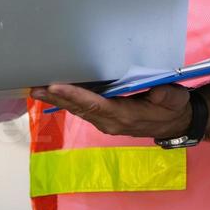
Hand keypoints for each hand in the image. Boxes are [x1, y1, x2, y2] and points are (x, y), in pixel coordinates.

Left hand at [30, 83, 191, 138]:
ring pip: (78, 110)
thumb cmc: (173, 107)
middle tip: (35, 87)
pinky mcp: (104, 118)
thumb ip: (165, 95)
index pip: (95, 105)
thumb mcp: (174, 99)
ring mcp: (105, 122)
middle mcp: (110, 122)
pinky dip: (66, 100)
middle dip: (57, 97)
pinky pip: (82, 109)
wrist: (175, 123)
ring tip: (37, 88)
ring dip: (57, 100)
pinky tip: (53, 93)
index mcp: (125, 116)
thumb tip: (156, 90)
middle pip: (79, 108)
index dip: (74, 96)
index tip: (55, 86)